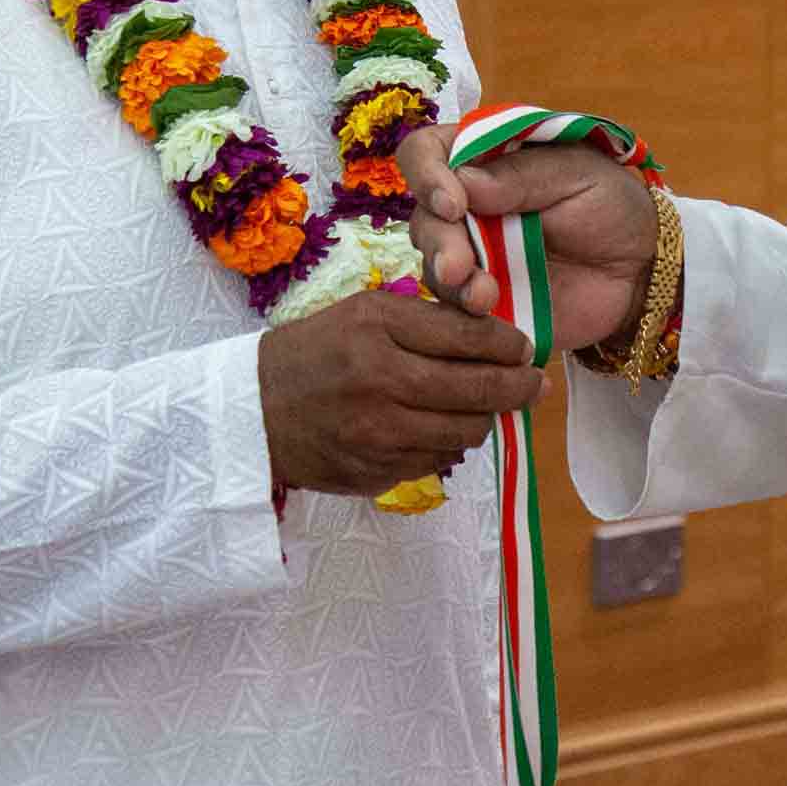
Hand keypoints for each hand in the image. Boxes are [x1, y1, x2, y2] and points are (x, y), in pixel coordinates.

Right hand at [256, 285, 543, 495]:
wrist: (252, 412)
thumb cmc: (315, 352)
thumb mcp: (363, 313)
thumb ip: (426, 319)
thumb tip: (494, 334)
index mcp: (377, 328)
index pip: (467, 336)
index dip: (509, 345)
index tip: (525, 348)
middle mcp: (380, 380)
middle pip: (478, 389)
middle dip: (518, 387)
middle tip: (535, 384)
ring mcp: (379, 433)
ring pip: (467, 431)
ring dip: (486, 419)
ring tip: (489, 407)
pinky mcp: (376, 471)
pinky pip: (437, 461)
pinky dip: (449, 445)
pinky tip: (443, 429)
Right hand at [398, 124, 660, 351]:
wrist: (641, 269)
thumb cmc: (613, 206)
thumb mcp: (578, 175)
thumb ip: (523, 176)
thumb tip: (462, 181)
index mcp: (486, 160)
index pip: (427, 153)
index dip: (427, 175)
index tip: (452, 204)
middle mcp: (468, 207)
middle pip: (424, 217)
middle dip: (439, 242)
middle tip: (459, 267)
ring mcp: (473, 255)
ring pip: (434, 265)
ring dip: (451, 282)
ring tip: (483, 297)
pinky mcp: (483, 301)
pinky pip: (454, 310)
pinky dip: (465, 315)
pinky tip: (491, 316)